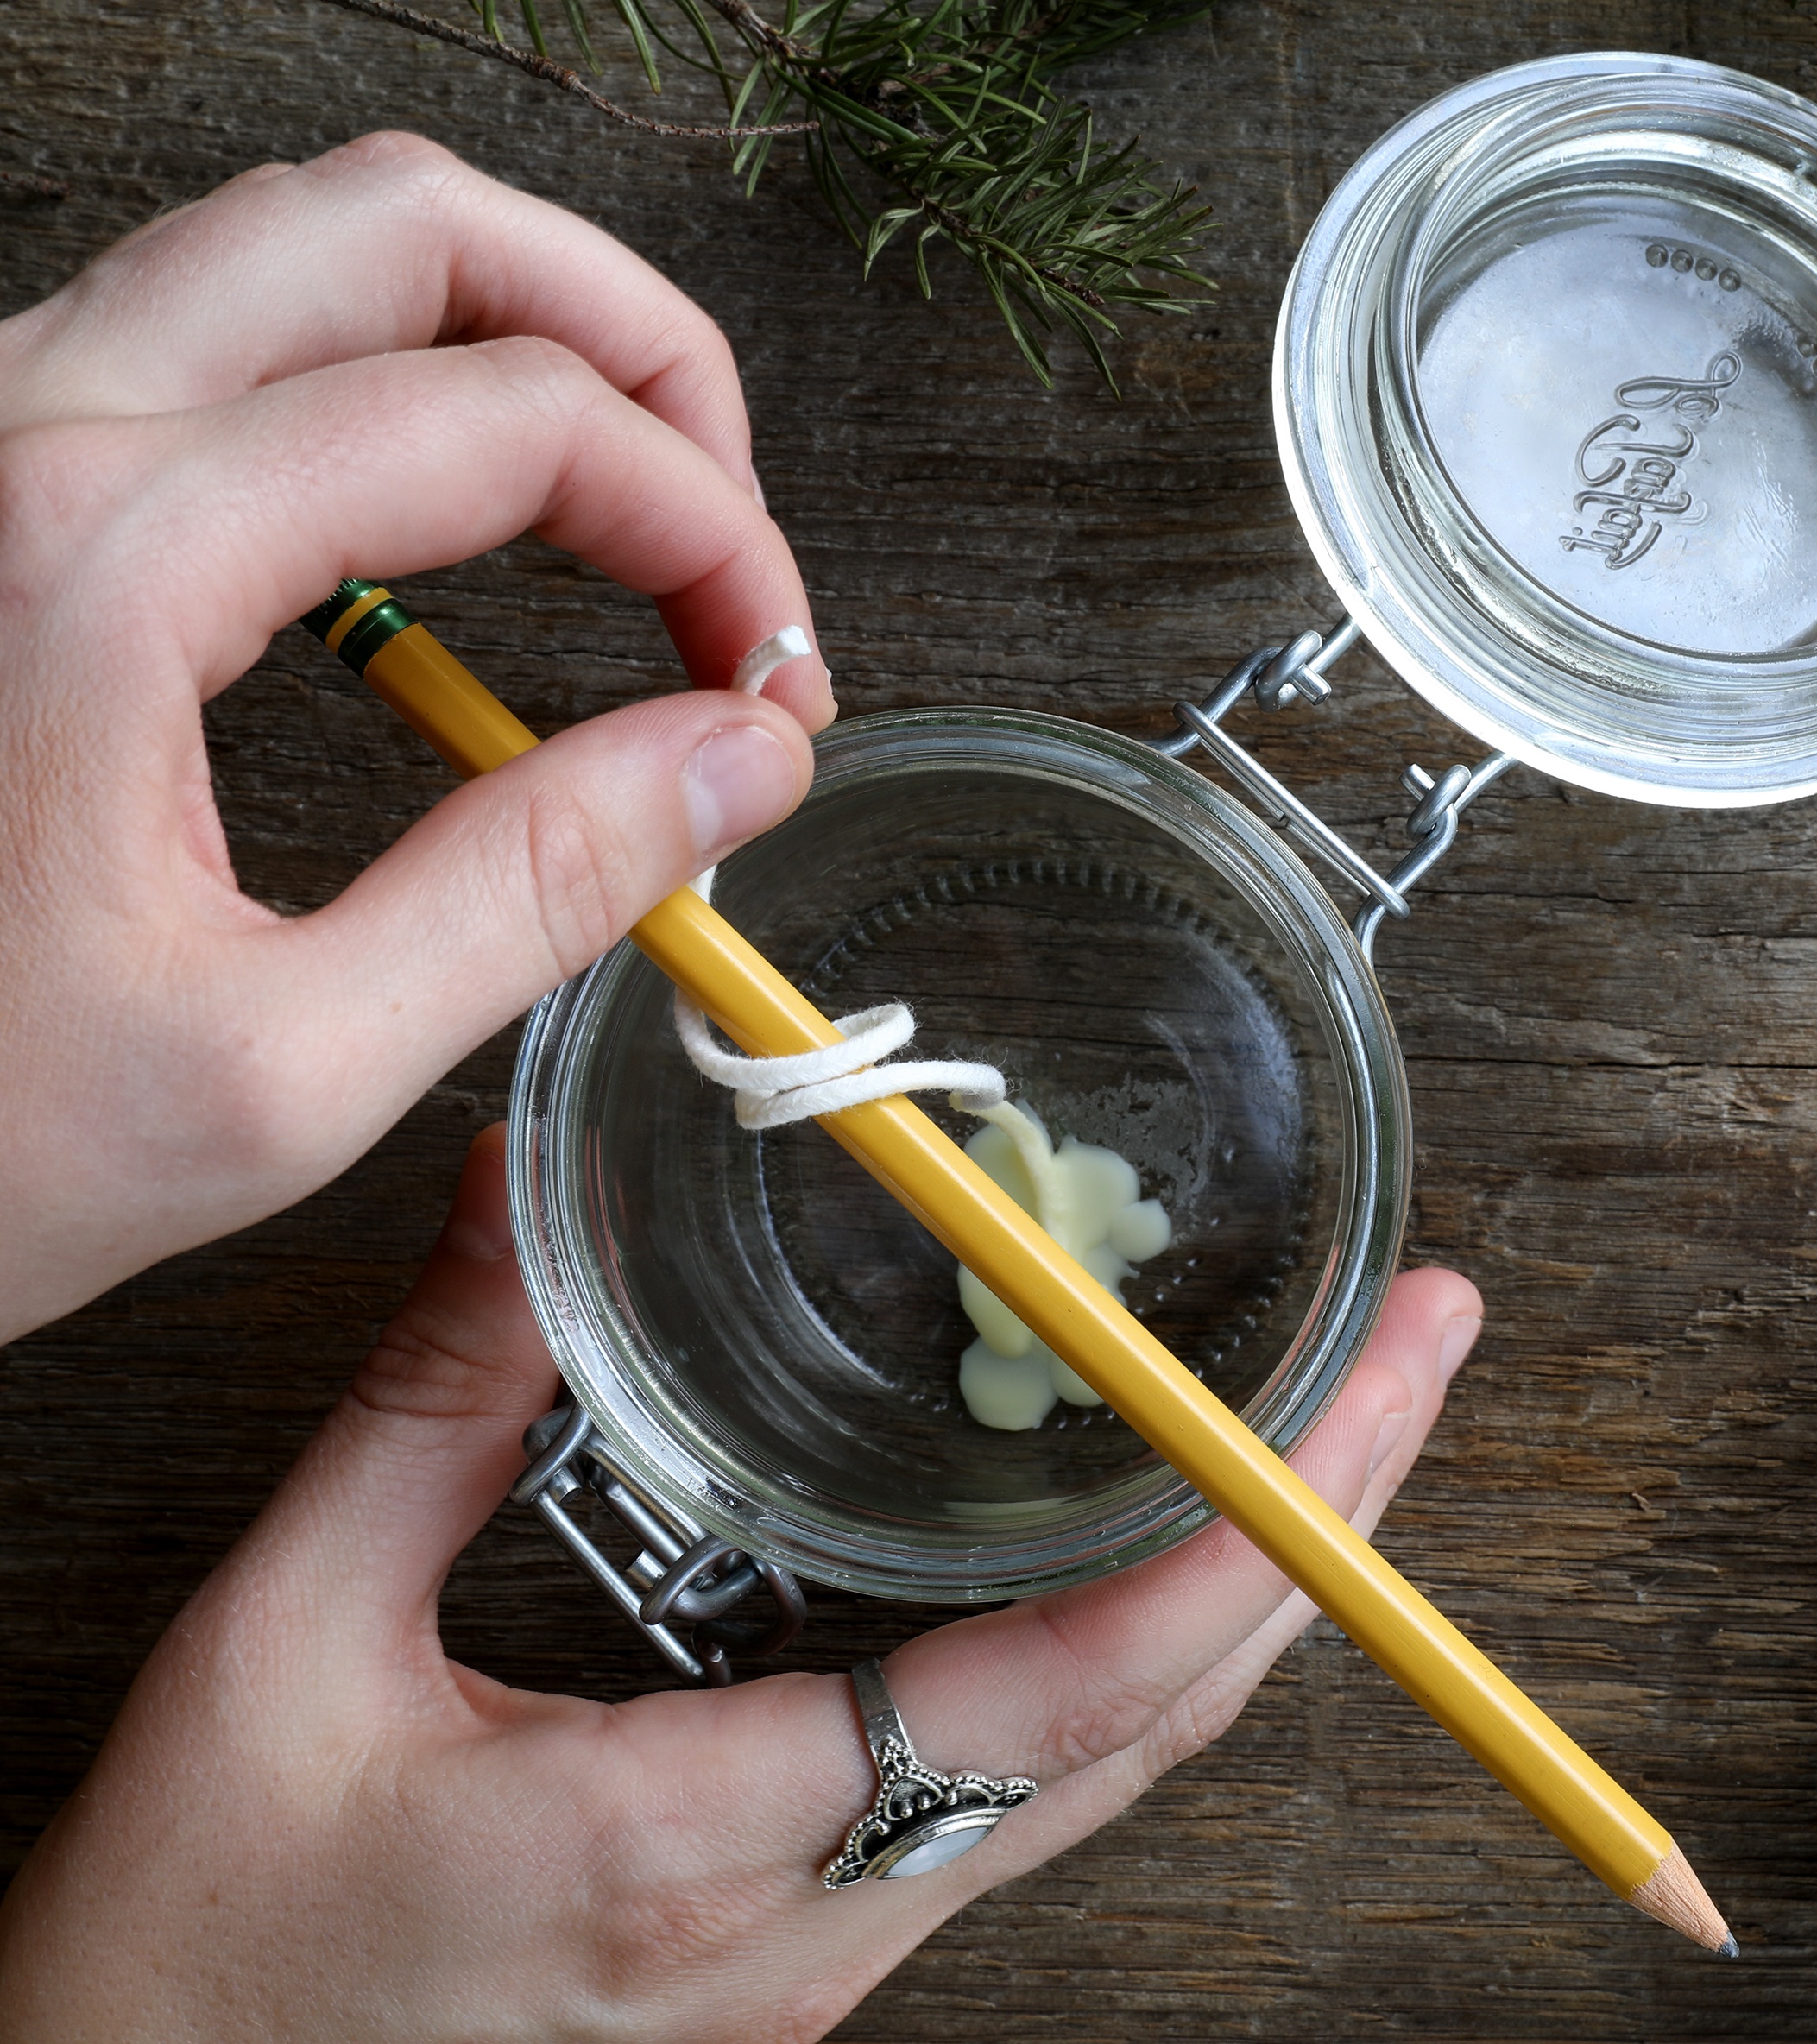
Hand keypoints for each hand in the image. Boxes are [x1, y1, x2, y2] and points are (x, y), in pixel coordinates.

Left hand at [0, 134, 835, 1340]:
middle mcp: (22, 431)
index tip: (772, 685)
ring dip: (512, 337)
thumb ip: (532, 892)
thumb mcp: (270, 1072)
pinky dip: (385, 370)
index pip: (513, 420)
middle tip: (723, 535)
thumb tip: (738, 763)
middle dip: (635, 355)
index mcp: (101, 561)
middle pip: (416, 229)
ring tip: (620, 510)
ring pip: (310, 236)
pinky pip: (214, 321)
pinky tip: (444, 523)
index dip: (709, 533)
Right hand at [0, 1127, 1481, 2043]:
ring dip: (1254, 1594)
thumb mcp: (279, 1648)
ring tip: (1338, 1417)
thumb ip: (432, 1411)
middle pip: (1158, 1729)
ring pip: (1118, 1773)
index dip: (1247, 1538)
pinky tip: (1160, 1541)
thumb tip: (541, 1192)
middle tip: (1419, 1346)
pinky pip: (1034, 1793)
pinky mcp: (809, 1949)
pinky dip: (1140, 1654)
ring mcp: (831, 1957)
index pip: (1063, 1698)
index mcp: (700, 1849)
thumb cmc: (185, 1951)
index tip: (1369, 1389)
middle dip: (1327, 1535)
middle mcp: (819, 1927)